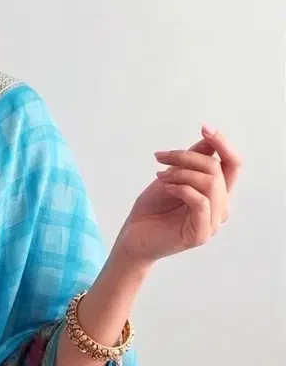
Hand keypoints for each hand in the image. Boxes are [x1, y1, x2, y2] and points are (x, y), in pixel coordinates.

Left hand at [114, 126, 241, 266]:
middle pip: (218, 169)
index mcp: (217, 193)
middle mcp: (220, 208)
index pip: (232, 164)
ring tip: (161, 176)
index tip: (204, 127)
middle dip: (187, 157)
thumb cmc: (151, 209)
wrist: (132, 237)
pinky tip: (166, 187)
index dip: (222, 143)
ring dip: (182, 173)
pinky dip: (182, 188)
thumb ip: (192, 161)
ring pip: (211, 183)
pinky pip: (201, 202)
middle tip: (161, 158)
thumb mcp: (172, 176)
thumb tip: (210, 140)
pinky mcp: (201, 235)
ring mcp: (212, 223)